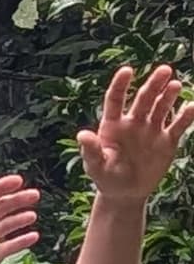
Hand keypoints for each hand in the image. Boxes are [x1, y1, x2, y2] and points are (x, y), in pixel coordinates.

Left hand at [0, 166, 41, 263]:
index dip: (2, 186)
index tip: (17, 180)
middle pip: (2, 207)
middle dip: (18, 200)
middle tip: (34, 195)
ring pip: (6, 226)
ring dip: (20, 220)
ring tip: (31, 215)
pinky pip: (7, 248)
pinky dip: (20, 243)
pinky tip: (33, 236)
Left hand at [77, 61, 188, 207]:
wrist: (125, 193)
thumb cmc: (106, 178)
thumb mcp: (96, 166)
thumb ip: (91, 150)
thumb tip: (82, 134)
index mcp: (113, 125)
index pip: (116, 100)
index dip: (120, 85)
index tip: (127, 70)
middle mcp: (134, 122)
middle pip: (144, 99)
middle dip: (154, 84)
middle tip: (165, 70)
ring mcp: (152, 129)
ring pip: (162, 107)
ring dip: (168, 96)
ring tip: (175, 85)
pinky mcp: (167, 140)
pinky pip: (178, 125)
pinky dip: (185, 116)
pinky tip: (191, 106)